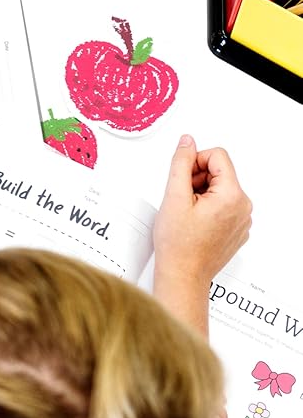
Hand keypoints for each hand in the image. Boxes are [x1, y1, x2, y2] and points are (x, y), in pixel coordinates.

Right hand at [154, 135, 251, 288]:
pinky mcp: (237, 229)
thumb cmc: (179, 244)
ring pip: (220, 188)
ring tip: (186, 212)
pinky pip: (223, 205)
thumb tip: (187, 142)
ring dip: (201, 193)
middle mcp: (243, 207)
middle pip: (219, 172)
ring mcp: (242, 220)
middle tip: (181, 198)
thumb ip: (181, 163)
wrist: (183, 275)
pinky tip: (194, 221)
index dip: (195, 161)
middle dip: (197, 178)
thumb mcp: (174, 196)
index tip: (183, 178)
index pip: (217, 155)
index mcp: (232, 196)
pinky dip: (207, 207)